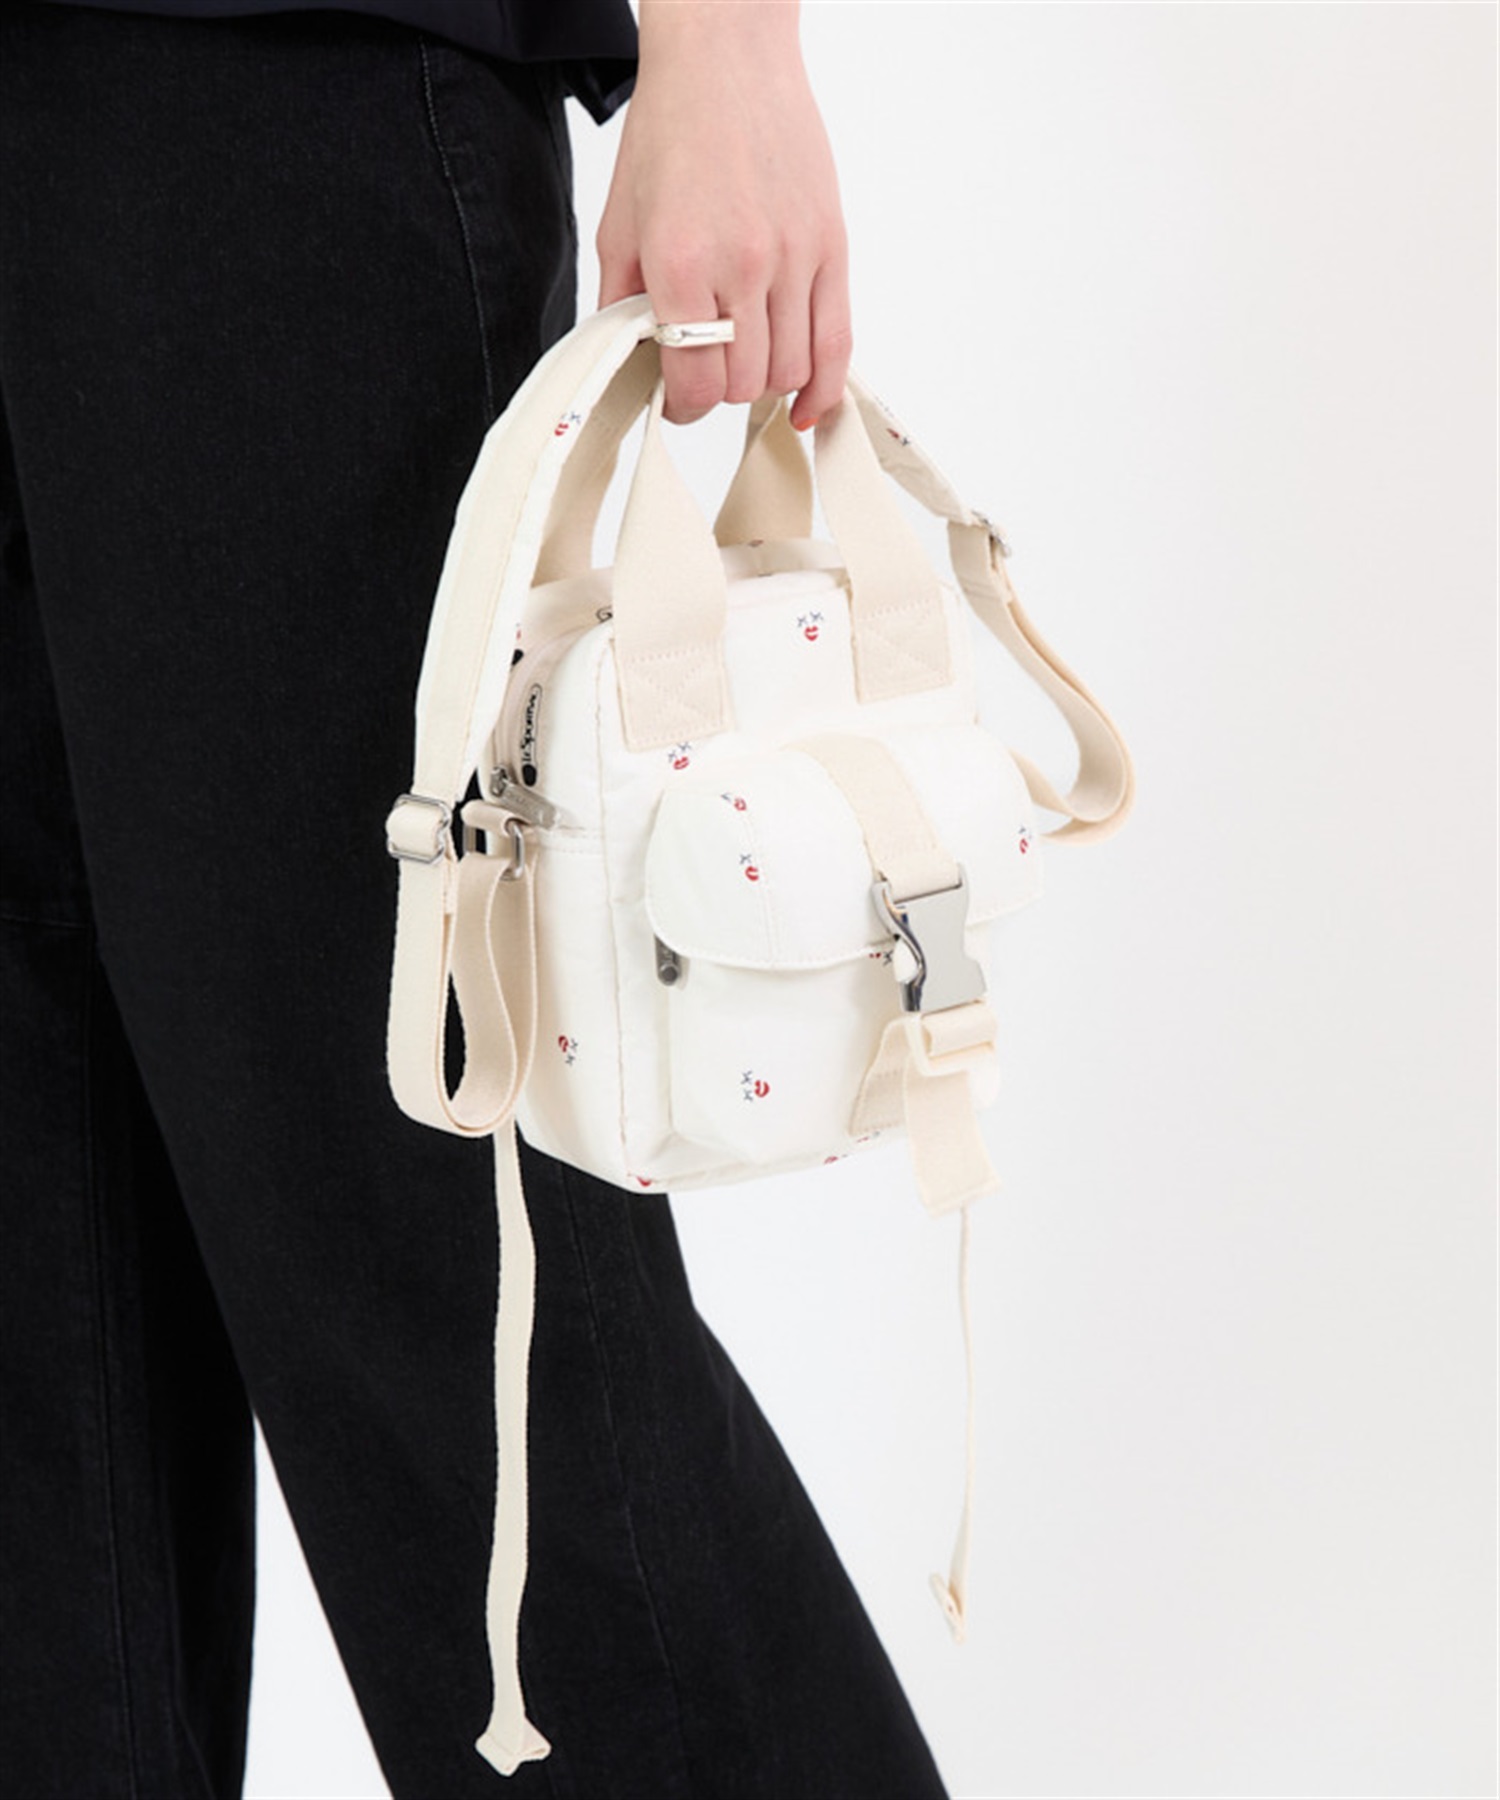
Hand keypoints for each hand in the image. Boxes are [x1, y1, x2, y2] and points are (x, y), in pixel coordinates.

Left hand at [595, 0, 851, 431]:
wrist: (727, 56)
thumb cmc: (671, 129)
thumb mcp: (619, 222)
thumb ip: (620, 303)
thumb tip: (629, 366)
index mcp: (682, 262)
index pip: (696, 383)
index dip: (684, 407)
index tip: (679, 402)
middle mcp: (743, 265)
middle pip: (745, 384)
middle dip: (722, 391)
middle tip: (708, 372)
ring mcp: (795, 257)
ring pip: (791, 370)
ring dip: (767, 382)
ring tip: (747, 361)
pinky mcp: (832, 246)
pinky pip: (839, 342)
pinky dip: (824, 386)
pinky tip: (807, 404)